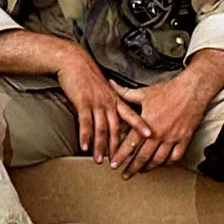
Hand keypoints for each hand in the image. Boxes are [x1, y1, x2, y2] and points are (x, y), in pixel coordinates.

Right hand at [52, 47, 151, 164]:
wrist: (74, 61)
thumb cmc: (87, 74)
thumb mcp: (103, 87)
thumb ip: (110, 100)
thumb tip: (113, 112)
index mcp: (115, 99)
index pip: (131, 115)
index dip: (141, 126)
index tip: (150, 138)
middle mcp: (109, 102)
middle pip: (116, 128)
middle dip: (118, 147)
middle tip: (119, 162)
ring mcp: (96, 102)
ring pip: (101, 128)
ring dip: (100, 146)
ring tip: (100, 160)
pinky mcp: (83, 102)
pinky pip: (86, 122)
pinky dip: (85, 136)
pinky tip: (84, 147)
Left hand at [113, 72, 213, 174]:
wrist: (192, 90)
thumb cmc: (168, 90)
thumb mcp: (143, 92)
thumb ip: (125, 93)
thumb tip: (111, 85)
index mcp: (146, 123)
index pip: (129, 144)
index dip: (120, 156)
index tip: (113, 165)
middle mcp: (159, 134)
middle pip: (143, 157)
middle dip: (132, 168)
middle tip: (124, 175)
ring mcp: (173, 138)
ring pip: (159, 160)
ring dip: (148, 168)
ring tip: (141, 172)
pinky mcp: (185, 139)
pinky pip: (176, 157)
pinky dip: (168, 163)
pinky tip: (161, 165)